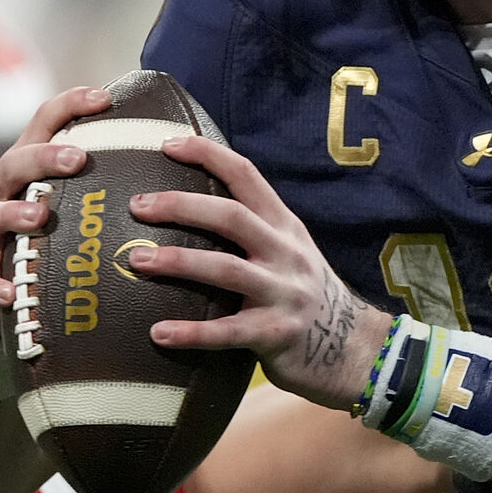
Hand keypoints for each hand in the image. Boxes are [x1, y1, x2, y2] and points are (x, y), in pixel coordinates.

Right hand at [0, 86, 111, 334]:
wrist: (4, 285)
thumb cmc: (50, 235)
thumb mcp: (69, 201)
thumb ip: (101, 180)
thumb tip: (172, 156)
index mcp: (26, 165)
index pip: (42, 123)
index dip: (69, 105)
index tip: (105, 98)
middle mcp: (0, 190)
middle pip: (15, 163)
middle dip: (44, 157)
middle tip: (78, 159)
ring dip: (15, 213)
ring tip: (40, 216)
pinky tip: (9, 292)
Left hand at [125, 134, 391, 408]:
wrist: (355, 349)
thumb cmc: (304, 296)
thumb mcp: (288, 252)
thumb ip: (252, 231)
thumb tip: (187, 208)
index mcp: (284, 226)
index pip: (247, 175)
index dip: (208, 155)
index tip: (166, 144)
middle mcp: (286, 253)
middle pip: (231, 217)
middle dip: (181, 206)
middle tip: (137, 206)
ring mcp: (283, 294)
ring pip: (226, 269)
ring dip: (178, 261)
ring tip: (136, 260)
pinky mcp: (276, 335)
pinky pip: (227, 332)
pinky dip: (190, 332)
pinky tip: (158, 333)